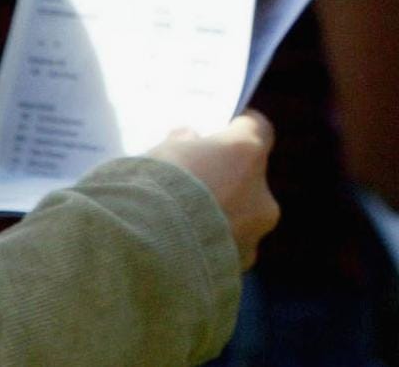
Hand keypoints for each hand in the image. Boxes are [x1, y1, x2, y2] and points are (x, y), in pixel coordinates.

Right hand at [148, 110, 279, 270]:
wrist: (137, 256)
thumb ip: (181, 146)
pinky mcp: (238, 270)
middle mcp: (262, 194)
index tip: (220, 132)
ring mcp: (253, 236)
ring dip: (218, 220)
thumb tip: (189, 140)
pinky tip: (179, 254)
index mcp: (246, 154)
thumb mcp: (157, 155)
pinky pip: (225, 254)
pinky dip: (208, 252)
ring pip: (241, 221)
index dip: (238, 128)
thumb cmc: (148, 192)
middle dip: (225, 182)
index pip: (258, 128)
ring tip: (178, 228)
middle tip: (191, 187)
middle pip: (249, 180)